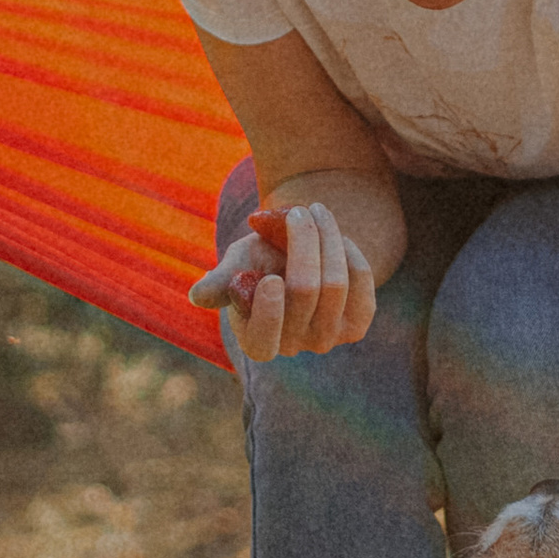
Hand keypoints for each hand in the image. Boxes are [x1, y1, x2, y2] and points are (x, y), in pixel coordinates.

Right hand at [188, 197, 374, 359]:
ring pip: (335, 283)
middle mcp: (293, 347)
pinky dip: (349, 251)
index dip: (270, 312)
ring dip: (327, 237)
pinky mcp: (356, 325)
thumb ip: (221, 280)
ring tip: (316, 210)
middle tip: (298, 211)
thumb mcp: (236, 265)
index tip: (271, 279)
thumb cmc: (258, 263)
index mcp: (255, 341)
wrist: (296, 261)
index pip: (264, 337)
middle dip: (304, 242)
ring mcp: (328, 339)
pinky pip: (361, 283)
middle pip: (305, 292)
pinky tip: (337, 238)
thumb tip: (198, 296)